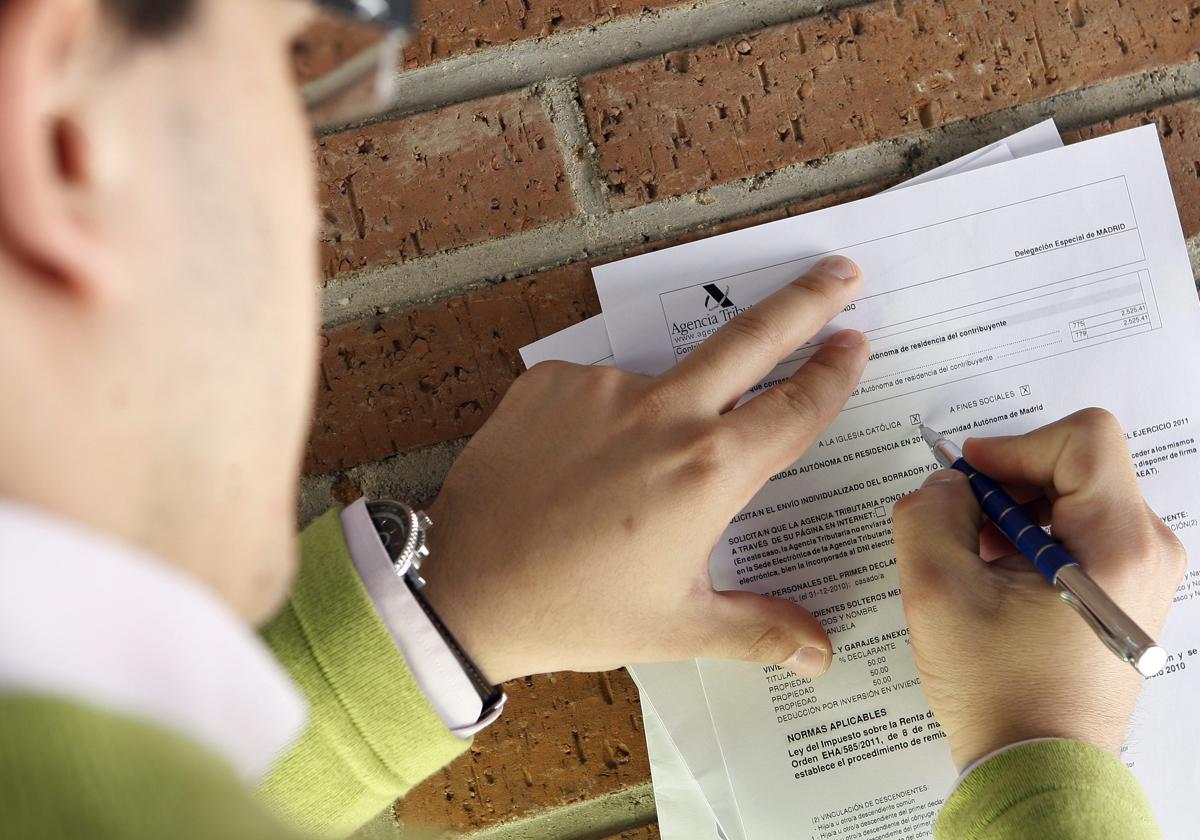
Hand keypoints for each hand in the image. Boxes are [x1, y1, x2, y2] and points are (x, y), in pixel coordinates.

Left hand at [421, 256, 869, 682]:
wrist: (463, 588)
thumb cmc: (574, 610)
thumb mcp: (676, 627)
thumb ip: (759, 630)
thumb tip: (820, 654)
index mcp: (708, 470)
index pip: (794, 408)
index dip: (832, 373)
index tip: (855, 342)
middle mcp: (662, 413)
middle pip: (750, 340)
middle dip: (803, 302)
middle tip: (839, 272)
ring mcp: (602, 388)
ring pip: (658, 386)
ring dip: (660, 419)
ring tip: (618, 490)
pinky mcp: (550, 381)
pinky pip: (595, 390)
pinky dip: (600, 422)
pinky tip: (578, 471)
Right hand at [893, 408, 1185, 768]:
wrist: (1038, 763)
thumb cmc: (1002, 692)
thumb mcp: (937, 592)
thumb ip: (927, 514)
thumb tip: (946, 486)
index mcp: (1116, 545)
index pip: (1084, 438)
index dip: (1017, 444)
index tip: (973, 475)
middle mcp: (1145, 553)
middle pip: (1078, 466)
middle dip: (1010, 484)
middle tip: (963, 524)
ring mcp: (1141, 574)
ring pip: (1076, 498)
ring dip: (1017, 514)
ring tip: (978, 561)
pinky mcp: (1126, 591)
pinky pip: (1081, 533)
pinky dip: (1034, 540)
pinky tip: (999, 579)